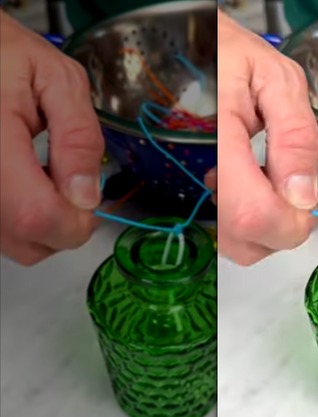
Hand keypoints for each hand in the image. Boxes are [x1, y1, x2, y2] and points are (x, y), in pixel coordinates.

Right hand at [0, 12, 102, 265]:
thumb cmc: (5, 54)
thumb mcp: (58, 79)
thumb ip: (79, 136)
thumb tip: (88, 195)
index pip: (35, 217)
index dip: (76, 221)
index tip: (91, 195)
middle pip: (27, 243)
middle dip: (67, 224)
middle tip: (74, 181)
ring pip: (15, 244)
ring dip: (45, 223)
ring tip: (47, 174)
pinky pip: (1, 231)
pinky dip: (24, 217)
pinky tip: (29, 181)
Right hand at [216, 11, 317, 265]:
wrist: (187, 45)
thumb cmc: (233, 53)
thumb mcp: (277, 79)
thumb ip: (295, 135)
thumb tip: (303, 196)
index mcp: (221, 139)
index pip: (252, 215)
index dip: (289, 221)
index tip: (305, 195)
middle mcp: (200, 171)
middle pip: (244, 241)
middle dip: (283, 225)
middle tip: (291, 182)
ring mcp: (192, 185)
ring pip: (235, 242)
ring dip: (267, 222)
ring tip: (268, 174)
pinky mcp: (194, 190)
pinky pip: (224, 227)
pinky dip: (248, 215)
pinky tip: (252, 178)